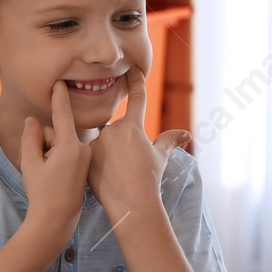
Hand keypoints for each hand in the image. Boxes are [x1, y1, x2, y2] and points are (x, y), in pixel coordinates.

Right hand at [18, 82, 90, 251]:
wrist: (57, 221)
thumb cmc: (42, 193)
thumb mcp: (30, 162)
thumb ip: (31, 136)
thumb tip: (34, 120)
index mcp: (70, 147)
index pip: (62, 115)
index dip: (59, 97)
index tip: (60, 81)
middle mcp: (82, 150)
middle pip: (57, 132)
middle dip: (43, 141)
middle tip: (34, 164)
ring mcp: (85, 159)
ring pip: (61, 144)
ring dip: (48, 152)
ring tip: (43, 174)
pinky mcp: (84, 167)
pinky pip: (67, 154)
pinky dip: (56, 159)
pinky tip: (51, 177)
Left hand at [86, 66, 188, 218]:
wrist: (131, 203)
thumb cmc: (149, 179)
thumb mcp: (160, 158)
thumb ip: (169, 141)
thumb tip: (186, 134)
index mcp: (134, 127)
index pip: (137, 98)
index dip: (135, 81)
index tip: (132, 68)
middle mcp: (113, 130)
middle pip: (118, 129)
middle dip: (123, 143)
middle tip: (129, 165)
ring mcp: (98, 142)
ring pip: (103, 142)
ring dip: (109, 153)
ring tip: (117, 174)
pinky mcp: (85, 155)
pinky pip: (91, 153)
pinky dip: (97, 162)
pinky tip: (104, 176)